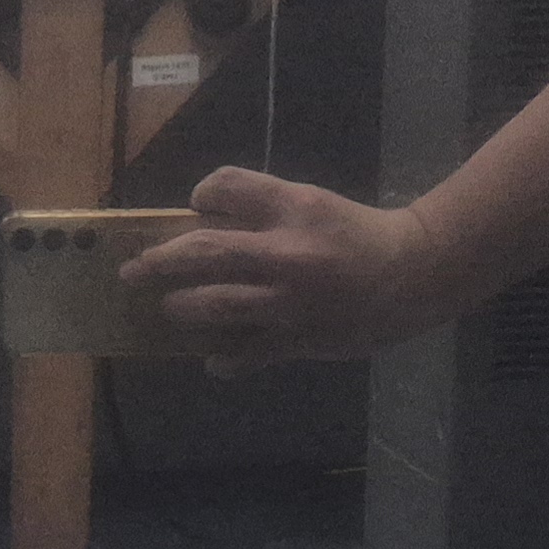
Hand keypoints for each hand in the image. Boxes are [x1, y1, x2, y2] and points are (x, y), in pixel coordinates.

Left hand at [117, 166, 449, 362]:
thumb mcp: (313, 205)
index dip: (201, 194)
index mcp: (292, 206)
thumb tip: (205, 225)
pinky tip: (215, 361)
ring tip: (171, 307)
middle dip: (159, 262)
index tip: (195, 207)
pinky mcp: (298, 338)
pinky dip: (225, 359)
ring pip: (215, 305)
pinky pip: (248, 353)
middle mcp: (285, 250)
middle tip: (134, 271)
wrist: (414, 273)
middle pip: (203, 250)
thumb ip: (265, 213)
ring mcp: (289, 299)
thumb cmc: (358, 234)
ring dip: (182, 307)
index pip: (224, 187)